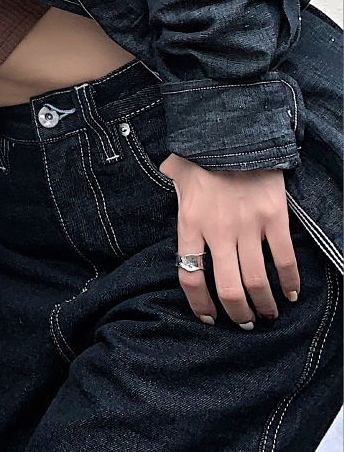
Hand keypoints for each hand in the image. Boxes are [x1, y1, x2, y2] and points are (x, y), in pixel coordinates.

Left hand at [159, 154, 299, 328]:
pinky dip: (289, 282)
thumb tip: (161, 189)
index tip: (209, 318)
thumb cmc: (201, 152)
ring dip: (264, 305)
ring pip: (256, 281)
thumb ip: (168, 190)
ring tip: (268, 313)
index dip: (200, 305)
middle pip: (228, 289)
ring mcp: (248, 226)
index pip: (189, 276)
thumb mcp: (173, 172)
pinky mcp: (274, 219)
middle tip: (244, 322)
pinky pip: (283, 259)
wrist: (235, 129)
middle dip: (238, 313)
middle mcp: (217, 230)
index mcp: (189, 223)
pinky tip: (290, 293)